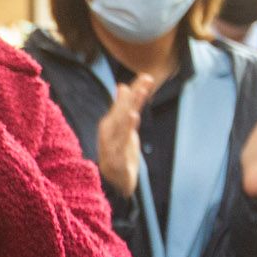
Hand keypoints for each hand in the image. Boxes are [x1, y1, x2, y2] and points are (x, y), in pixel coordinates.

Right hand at [95, 73, 158, 199]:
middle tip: (147, 80)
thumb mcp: (123, 127)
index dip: (136, 90)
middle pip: (123, 110)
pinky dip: (127, 129)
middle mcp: (109, 131)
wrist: (115, 180)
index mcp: (111, 123)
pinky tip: (133, 117)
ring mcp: (111, 144)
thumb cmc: (118, 150)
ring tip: (140, 95)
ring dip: (130, 108)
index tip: (147, 77)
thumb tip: (122, 86)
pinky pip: (122, 142)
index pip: (124, 103)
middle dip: (135, 95)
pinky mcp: (116, 157)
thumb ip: (122, 107)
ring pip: (122, 123)